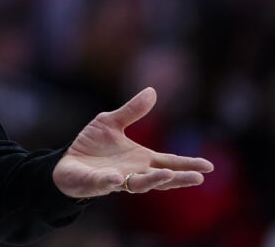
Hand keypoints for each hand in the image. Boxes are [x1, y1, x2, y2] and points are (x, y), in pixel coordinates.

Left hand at [52, 87, 213, 198]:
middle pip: (160, 177)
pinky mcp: (95, 183)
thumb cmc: (92, 145)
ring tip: (167, 175)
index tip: (208, 166)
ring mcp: (116, 180)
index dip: (188, 164)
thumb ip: (132, 111)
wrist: (66, 161)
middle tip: (197, 178)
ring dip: (152, 181)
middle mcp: (133, 172)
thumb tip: (152, 90)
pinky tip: (118, 179)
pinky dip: (111, 182)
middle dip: (178, 178)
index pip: (169, 162)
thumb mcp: (111, 122)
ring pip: (138, 185)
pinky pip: (104, 184)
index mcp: (141, 159)